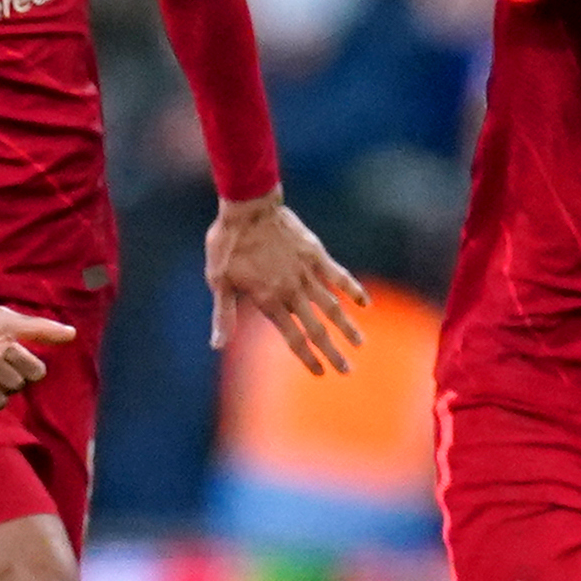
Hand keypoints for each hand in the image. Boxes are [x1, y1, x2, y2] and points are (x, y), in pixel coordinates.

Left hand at [205, 191, 366, 373]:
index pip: (292, 336)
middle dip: (332, 351)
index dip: (307, 357)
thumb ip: (223, 314)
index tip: (320, 372)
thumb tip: (216, 344)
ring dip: (346, 326)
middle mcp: (291, 291)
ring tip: (360, 343)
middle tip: (347, 370)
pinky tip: (365, 303)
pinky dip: (352, 289)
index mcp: (268, 300)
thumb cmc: (228, 244)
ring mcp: (306, 272)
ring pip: (332, 306)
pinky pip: (339, 275)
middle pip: (316, 328)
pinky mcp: (315, 254)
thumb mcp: (218, 281)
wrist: (248, 207)